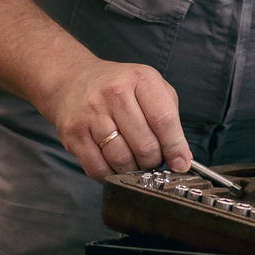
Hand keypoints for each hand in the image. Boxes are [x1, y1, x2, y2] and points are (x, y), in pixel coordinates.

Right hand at [42, 57, 189, 179]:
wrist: (72, 79)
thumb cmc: (118, 86)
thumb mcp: (150, 87)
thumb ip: (169, 117)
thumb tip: (182, 157)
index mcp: (140, 79)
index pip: (164, 120)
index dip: (175, 147)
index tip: (180, 163)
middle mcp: (114, 93)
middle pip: (144, 144)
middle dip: (153, 161)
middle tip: (153, 160)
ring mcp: (91, 114)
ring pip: (121, 159)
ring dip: (133, 170)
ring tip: (135, 163)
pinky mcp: (74, 134)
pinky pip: (97, 168)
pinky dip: (110, 175)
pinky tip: (115, 167)